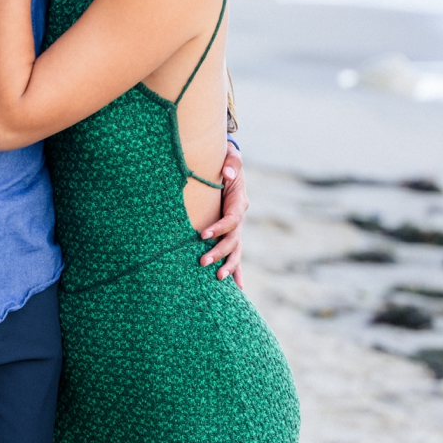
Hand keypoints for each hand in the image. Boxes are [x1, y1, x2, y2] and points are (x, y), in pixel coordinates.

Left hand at [201, 141, 246, 286]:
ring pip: (236, 250)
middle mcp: (240, 217)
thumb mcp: (231, 156)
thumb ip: (232, 162)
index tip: (202, 235)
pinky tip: (237, 286)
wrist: (228, 166)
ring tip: (218, 278)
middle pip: (233, 240)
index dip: (219, 228)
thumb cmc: (226, 161)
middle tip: (202, 262)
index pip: (232, 219)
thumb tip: (227, 172)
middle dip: (219, 252)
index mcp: (240, 201)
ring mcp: (236, 228)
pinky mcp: (230, 233)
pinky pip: (235, 253)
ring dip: (228, 265)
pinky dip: (236, 269)